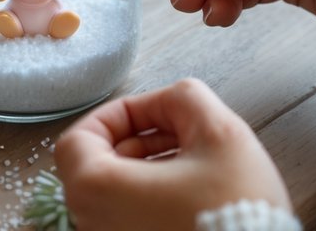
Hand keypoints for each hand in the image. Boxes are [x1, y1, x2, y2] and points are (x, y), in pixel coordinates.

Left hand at [54, 79, 291, 230]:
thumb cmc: (238, 210)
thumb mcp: (218, 130)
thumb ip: (182, 97)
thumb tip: (167, 103)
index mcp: (98, 190)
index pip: (77, 140)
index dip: (114, 116)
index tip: (149, 113)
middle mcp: (94, 226)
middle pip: (95, 168)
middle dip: (136, 140)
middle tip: (179, 134)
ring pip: (114, 196)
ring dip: (145, 169)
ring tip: (191, 162)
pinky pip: (128, 220)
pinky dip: (149, 199)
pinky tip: (189, 193)